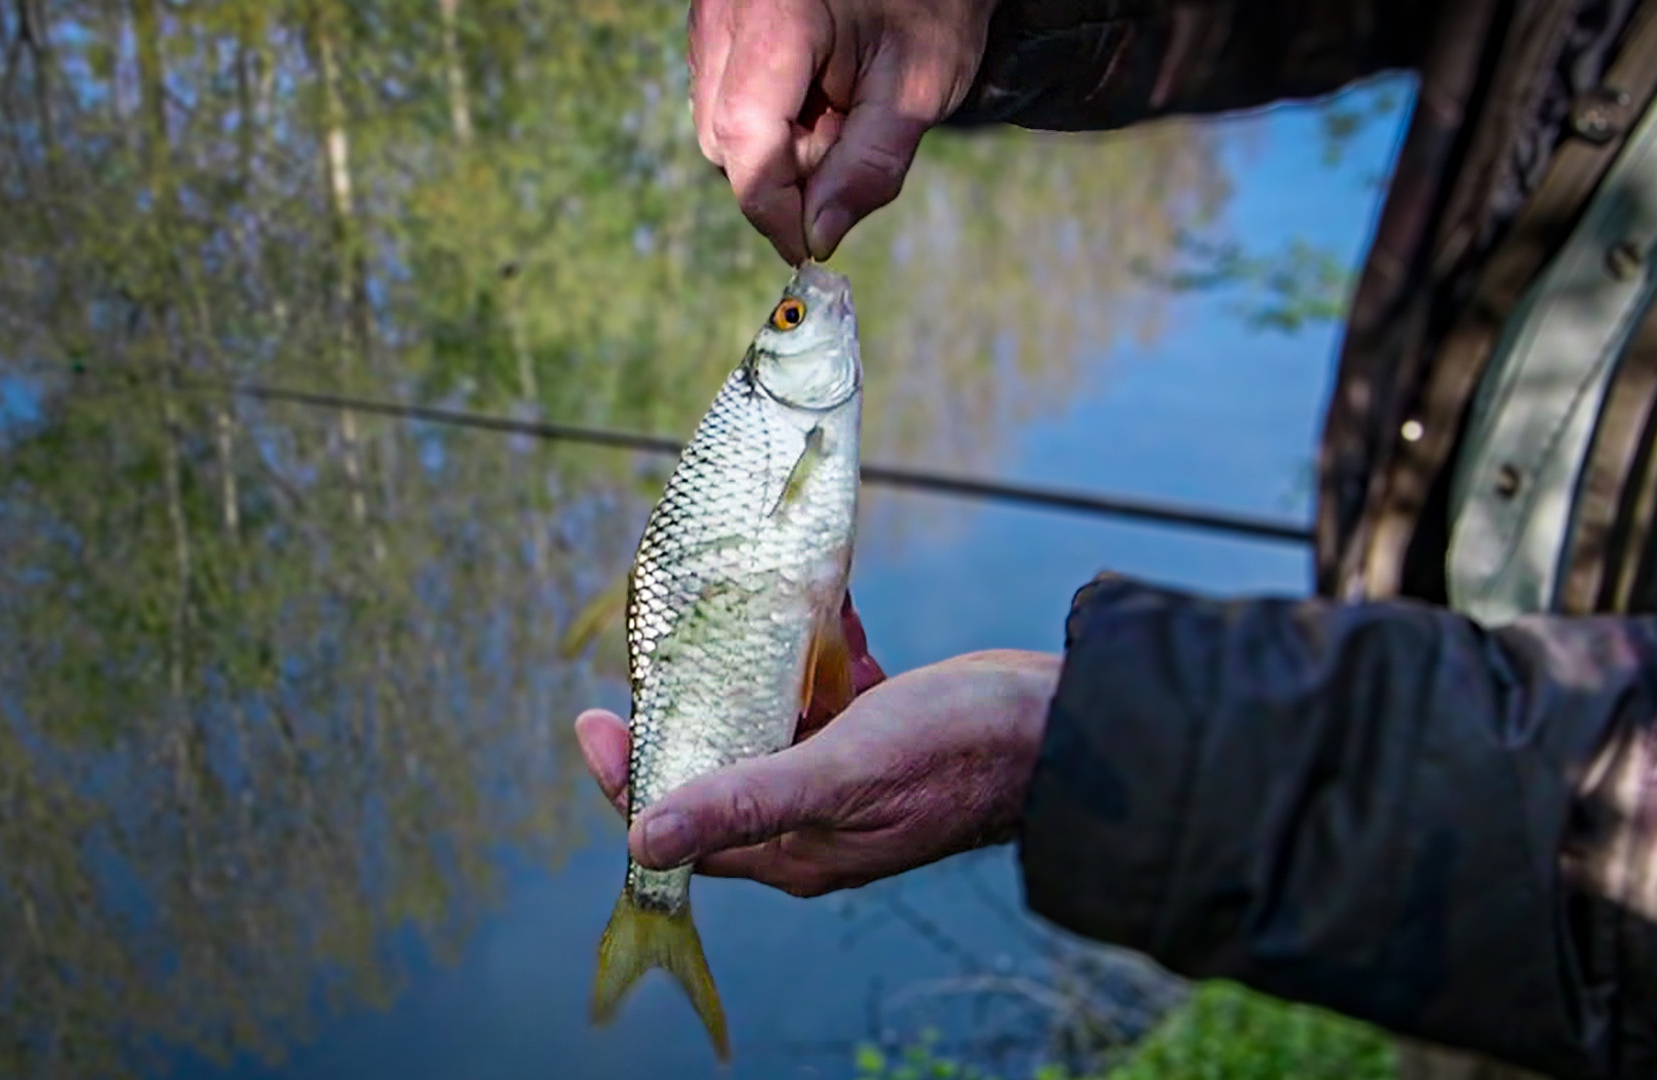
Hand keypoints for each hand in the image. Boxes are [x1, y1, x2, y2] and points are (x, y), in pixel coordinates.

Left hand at [575, 630, 1061, 897]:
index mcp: (794, 849)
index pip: (683, 822)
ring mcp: (848, 773)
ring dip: (750, 667)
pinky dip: (814, 648)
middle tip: (658, 648)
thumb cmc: (959, 753)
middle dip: (689, 707)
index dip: (631, 776)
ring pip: (770, 719)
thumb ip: (744, 800)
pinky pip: (826, 689)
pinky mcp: (882, 732)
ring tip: (726, 610)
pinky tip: (814, 603)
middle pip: (721, 764)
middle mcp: (812, 818)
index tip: (593, 718)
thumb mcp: (840, 771)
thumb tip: (643, 838)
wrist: (1063, 726)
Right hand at [688, 0, 999, 263]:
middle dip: (781, 172)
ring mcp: (712, 12)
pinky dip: (766, 117)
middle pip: (724, 137)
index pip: (745, 140)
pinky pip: (720, 95)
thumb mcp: (919, 89)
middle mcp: (725, 11)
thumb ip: (868, 168)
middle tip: (848, 145)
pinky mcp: (715, 20)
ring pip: (717, 122)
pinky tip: (814, 94)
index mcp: (776, 17)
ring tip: (837, 110)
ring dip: (775, 145)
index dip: (774, 208)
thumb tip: (818, 239)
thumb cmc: (933, 5)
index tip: (810, 249)